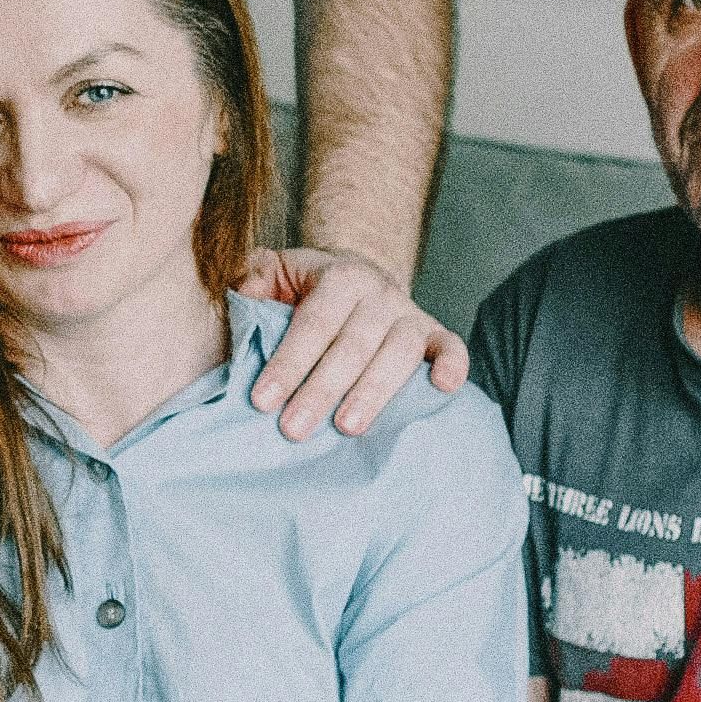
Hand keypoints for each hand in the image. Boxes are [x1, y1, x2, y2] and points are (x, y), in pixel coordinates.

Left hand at [232, 245, 468, 436]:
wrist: (357, 283)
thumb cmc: (305, 290)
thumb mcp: (275, 272)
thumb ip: (254, 277)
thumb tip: (247, 292)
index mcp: (340, 276)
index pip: (313, 323)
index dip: (288, 362)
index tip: (262, 400)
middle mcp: (379, 292)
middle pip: (353, 345)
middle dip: (322, 389)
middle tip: (293, 429)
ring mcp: (410, 314)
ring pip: (398, 353)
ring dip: (373, 392)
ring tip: (346, 428)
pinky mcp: (434, 334)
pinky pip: (452, 346)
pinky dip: (453, 365)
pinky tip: (442, 388)